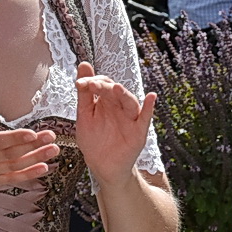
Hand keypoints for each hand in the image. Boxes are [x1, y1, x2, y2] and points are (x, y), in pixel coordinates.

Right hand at [0, 71, 59, 188]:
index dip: (15, 138)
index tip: (32, 133)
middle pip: (9, 153)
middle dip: (32, 146)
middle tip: (51, 136)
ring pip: (14, 166)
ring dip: (35, 159)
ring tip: (53, 149)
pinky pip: (12, 178)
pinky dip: (28, 175)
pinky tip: (44, 167)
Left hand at [74, 61, 156, 179]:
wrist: (102, 166)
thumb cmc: (94, 140)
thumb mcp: (85, 116)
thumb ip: (84, 93)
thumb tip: (84, 64)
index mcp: (107, 101)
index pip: (103, 84)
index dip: (92, 82)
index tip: (80, 84)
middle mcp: (120, 107)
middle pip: (115, 92)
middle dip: (104, 87)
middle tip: (93, 85)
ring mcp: (130, 118)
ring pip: (130, 102)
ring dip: (124, 94)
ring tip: (117, 88)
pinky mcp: (139, 132)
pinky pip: (145, 118)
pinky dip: (149, 107)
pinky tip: (151, 97)